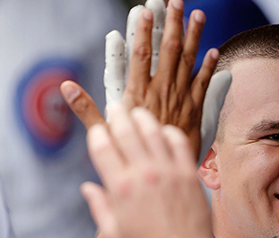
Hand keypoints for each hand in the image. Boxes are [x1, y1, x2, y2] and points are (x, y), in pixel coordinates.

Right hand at [61, 0, 230, 162]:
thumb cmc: (132, 158)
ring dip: (193, 36)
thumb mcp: (104, 135)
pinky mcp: (196, 112)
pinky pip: (204, 85)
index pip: (139, 55)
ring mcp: (181, 101)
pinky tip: (213, 51)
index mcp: (137, 95)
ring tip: (197, 14)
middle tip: (174, 1)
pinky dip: (209, 68)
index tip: (143, 10)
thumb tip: (65, 88)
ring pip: (188, 62)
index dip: (142, 31)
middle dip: (171, 23)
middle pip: (167, 51)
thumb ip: (86, 109)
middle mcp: (160, 93)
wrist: (163, 178)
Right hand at [81, 104, 210, 237]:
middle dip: (117, 115)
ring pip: (152, 131)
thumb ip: (98, 206)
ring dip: (142, 117)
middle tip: (115, 107)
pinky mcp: (189, 174)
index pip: (102, 145)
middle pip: (126, 130)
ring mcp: (168, 171)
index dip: (98, 132)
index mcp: (120, 187)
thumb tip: (88, 188)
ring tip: (137, 112)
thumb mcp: (113, 232)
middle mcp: (143, 174)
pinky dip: (169, 132)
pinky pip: (179, 142)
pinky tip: (164, 131)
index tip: (98, 129)